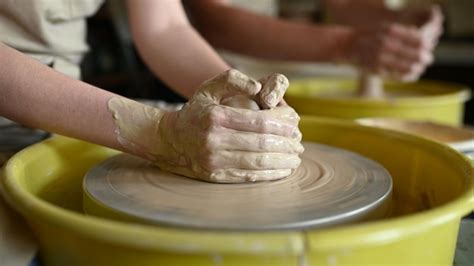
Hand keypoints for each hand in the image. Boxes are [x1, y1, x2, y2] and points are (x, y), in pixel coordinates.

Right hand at [154, 69, 302, 182]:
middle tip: (300, 143)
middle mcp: (214, 140)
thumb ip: (233, 80)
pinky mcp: (216, 176)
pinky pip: (249, 176)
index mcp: (217, 116)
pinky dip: (270, 174)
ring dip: (282, 161)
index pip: (260, 121)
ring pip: (258, 162)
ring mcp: (214, 160)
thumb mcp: (209, 88)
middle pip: (262, 143)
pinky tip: (282, 170)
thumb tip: (258, 88)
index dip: (283, 124)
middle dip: (286, 144)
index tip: (296, 124)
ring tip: (296, 158)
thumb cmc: (196, 111)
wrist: (171, 140)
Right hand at [346, 6, 442, 80]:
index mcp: (390, 32)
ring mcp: (380, 58)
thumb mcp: (384, 27)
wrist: (346, 45)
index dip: (425, 46)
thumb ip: (402, 32)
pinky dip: (406, 77)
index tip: (428, 48)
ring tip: (419, 69)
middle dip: (424, 59)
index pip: (417, 40)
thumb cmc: (368, 36)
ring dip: (417, 69)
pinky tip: (409, 76)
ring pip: (408, 67)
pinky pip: (396, 76)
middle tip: (428, 61)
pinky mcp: (375, 69)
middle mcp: (386, 44)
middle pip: (415, 55)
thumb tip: (422, 39)